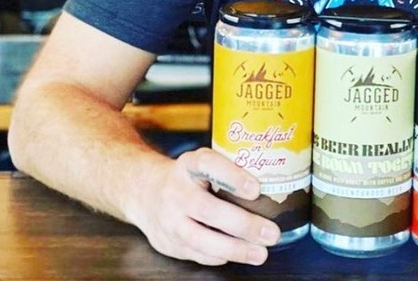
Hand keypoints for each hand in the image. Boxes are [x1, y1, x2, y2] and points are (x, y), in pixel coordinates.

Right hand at [125, 147, 280, 265]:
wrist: (144, 191)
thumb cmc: (188, 176)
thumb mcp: (203, 162)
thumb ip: (228, 169)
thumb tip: (274, 182)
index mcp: (189, 164)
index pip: (208, 165)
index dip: (232, 176)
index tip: (256, 188)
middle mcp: (176, 191)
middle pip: (208, 210)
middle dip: (243, 224)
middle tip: (271, 233)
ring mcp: (169, 220)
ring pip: (201, 239)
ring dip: (235, 249)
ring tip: (261, 253)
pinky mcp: (168, 243)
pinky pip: (197, 254)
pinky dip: (220, 256)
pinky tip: (239, 254)